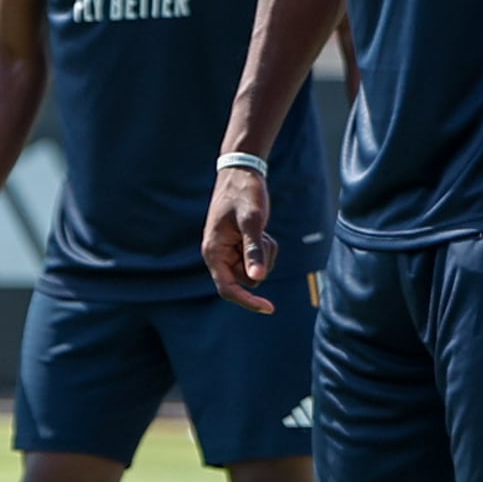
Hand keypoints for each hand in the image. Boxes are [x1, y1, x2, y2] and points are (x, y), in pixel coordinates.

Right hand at [203, 165, 275, 314]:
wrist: (241, 173)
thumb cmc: (244, 193)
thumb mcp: (253, 221)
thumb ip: (254, 250)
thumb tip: (257, 279)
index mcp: (213, 252)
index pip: (228, 288)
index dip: (247, 302)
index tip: (269, 308)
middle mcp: (217, 255)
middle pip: (245, 280)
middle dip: (260, 264)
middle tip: (265, 238)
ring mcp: (228, 252)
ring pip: (253, 271)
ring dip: (264, 255)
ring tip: (262, 231)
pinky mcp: (238, 247)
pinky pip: (256, 260)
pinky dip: (264, 248)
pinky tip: (261, 230)